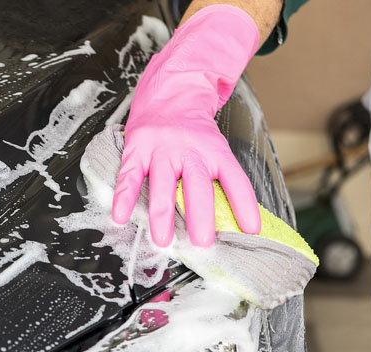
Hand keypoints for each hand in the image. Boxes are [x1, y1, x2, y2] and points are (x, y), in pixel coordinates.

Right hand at [112, 5, 262, 247]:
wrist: (172, 89)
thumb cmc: (194, 130)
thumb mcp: (215, 147)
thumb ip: (220, 180)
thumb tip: (237, 221)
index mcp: (215, 150)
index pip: (235, 179)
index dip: (245, 205)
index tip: (251, 230)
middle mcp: (190, 150)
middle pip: (198, 187)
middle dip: (200, 216)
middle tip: (202, 242)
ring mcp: (161, 149)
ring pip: (163, 186)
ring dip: (162, 216)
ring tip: (163, 241)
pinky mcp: (137, 148)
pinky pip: (129, 177)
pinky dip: (123, 198)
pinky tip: (120, 217)